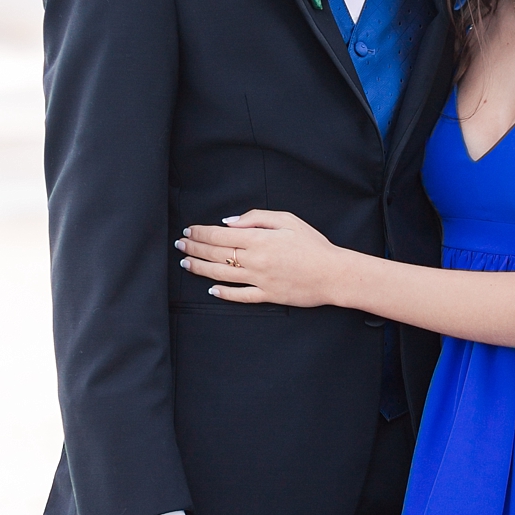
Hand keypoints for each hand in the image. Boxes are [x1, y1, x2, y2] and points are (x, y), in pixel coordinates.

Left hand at [176, 210, 345, 307]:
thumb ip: (257, 217)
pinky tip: (211, 291)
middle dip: (195, 248)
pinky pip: (240, 296)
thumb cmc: (314, 245)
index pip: (220, 235)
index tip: (189, 230)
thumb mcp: (288, 220)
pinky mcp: (267, 296)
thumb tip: (230, 222)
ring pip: (221, 275)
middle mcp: (255, 260)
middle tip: (180, 245)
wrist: (334, 274)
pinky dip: (224, 294)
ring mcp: (260, 280)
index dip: (201, 233)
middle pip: (216, 254)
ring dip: (200, 268)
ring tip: (186, 263)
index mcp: (259, 239)